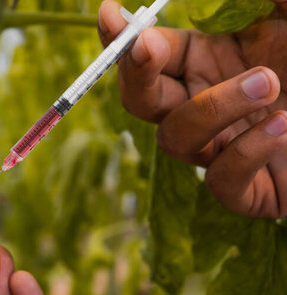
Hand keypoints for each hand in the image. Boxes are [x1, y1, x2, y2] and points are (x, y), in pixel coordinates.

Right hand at [99, 0, 286, 217]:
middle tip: (147, 50)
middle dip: (135, 76)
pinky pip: (220, 180)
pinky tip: (283, 127)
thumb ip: (256, 0)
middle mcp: (210, 105)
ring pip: (175, 139)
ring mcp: (225, 149)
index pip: (151, 54)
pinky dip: (245, 153)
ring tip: (267, 83)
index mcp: (212, 62)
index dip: (123, 38)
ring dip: (210, 110)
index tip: (111, 14)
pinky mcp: (248, 190)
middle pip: (140, 101)